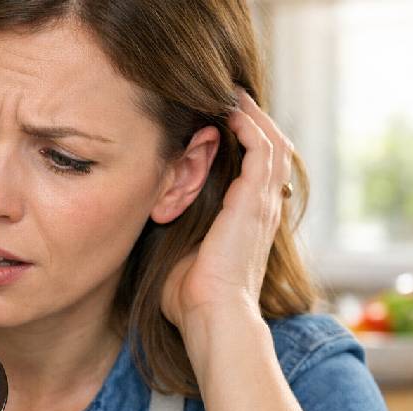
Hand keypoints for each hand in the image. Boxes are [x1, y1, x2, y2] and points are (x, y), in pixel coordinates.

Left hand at [161, 88, 293, 333]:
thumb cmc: (189, 298)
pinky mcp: (255, 201)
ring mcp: (262, 205)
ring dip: (252, 116)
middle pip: (270, 150)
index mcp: (247, 223)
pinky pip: (264, 150)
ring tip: (231, 94)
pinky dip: (250, 126)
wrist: (211, 315)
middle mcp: (262, 210)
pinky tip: (231, 110)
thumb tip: (140, 217)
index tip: (215, 123)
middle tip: (227, 97)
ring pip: (272, 143)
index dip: (241, 144)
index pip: (254, 171)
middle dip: (251, 120)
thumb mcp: (176, 254)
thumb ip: (168, 232)